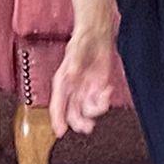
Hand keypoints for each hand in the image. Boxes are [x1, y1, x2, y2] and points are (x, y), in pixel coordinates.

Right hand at [49, 0, 117, 137]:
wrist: (97, 32)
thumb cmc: (83, 39)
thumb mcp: (76, 50)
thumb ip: (74, 64)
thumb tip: (71, 75)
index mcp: (62, 81)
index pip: (56, 105)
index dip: (57, 119)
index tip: (60, 132)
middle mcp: (72, 89)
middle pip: (72, 114)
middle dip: (79, 123)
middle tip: (88, 127)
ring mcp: (84, 89)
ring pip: (86, 111)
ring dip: (95, 110)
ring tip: (103, 98)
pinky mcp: (96, 87)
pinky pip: (98, 102)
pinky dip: (104, 100)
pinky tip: (107, 90)